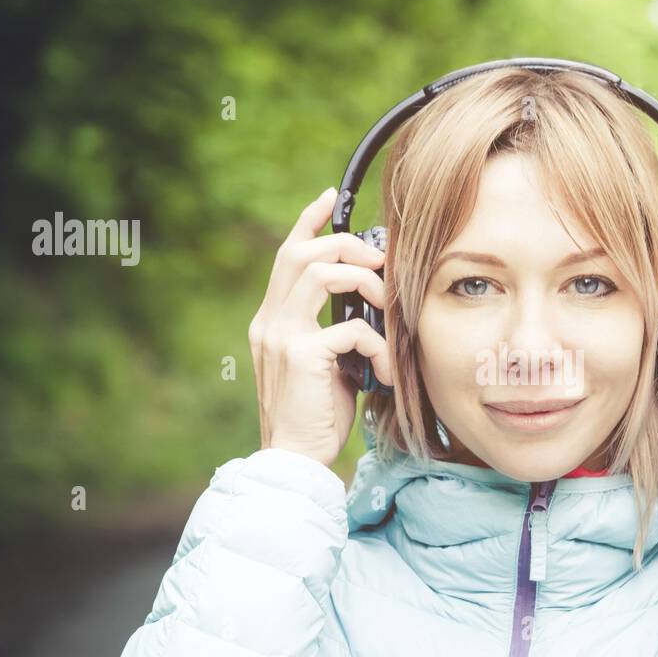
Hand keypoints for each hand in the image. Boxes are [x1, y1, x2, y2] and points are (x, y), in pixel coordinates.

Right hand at [248, 187, 394, 466]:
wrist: (293, 459)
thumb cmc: (316, 414)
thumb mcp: (325, 363)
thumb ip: (335, 329)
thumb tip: (370, 304)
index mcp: (272, 319)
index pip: (286, 255)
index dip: (307, 221)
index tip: (329, 197)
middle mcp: (269, 320)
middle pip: (301, 252)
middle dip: (346, 243)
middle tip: (381, 258)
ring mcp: (281, 336)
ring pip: (322, 273)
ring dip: (365, 281)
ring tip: (387, 307)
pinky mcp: (301, 356)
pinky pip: (349, 327)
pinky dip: (377, 343)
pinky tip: (387, 370)